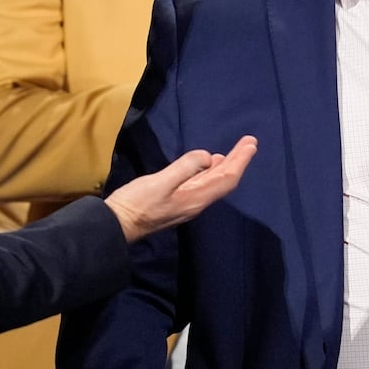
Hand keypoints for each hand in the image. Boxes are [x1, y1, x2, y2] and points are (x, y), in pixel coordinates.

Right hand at [105, 136, 257, 241]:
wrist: (117, 225)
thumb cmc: (137, 204)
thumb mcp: (160, 183)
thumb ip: (185, 168)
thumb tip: (207, 157)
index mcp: (197, 199)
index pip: (227, 178)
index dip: (241, 160)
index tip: (251, 143)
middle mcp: (196, 202)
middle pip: (223, 180)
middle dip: (237, 160)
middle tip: (249, 142)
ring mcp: (186, 203)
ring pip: (213, 182)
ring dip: (225, 166)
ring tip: (233, 153)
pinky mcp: (176, 201)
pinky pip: (201, 184)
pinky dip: (209, 172)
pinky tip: (207, 166)